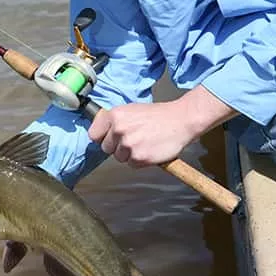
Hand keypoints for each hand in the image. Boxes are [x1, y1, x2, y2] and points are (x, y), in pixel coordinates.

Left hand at [88, 85, 237, 166]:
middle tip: (134, 139)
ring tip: (144, 142)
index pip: (94, 135)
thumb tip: (100, 133)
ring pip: (119, 158)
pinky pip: (132, 164)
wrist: (181, 120)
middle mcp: (119, 129)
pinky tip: (150, 149)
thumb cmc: (157, 115)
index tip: (110, 137)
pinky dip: (140, 160)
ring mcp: (128, 144)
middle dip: (117, 147)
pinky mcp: (139, 158)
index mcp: (115, 115)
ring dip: (129, 154)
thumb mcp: (131, 110)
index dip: (102, 137)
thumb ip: (114, 121)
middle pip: (106, 148)